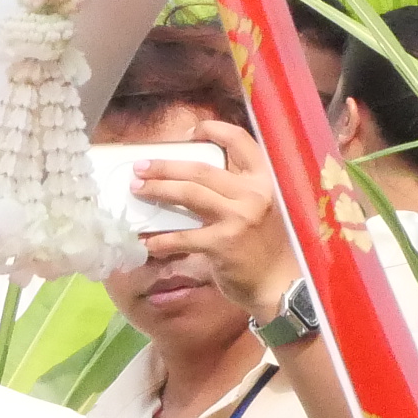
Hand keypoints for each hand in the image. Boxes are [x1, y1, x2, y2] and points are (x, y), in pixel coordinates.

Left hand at [132, 119, 300, 318]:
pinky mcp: (223, 243)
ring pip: (189, 194)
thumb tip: (190, 175)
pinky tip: (147, 242)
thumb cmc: (265, 246)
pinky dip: (162, 239)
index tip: (188, 134)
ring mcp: (238, 218)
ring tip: (137, 190)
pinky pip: (184, 237)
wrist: (280, 286)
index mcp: (264, 180)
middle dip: (166, 166)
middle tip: (140, 167)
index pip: (240, 141)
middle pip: (201, 169)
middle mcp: (253, 194)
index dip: (213, 130)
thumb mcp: (260, 208)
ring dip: (159, 190)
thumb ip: (236, 190)